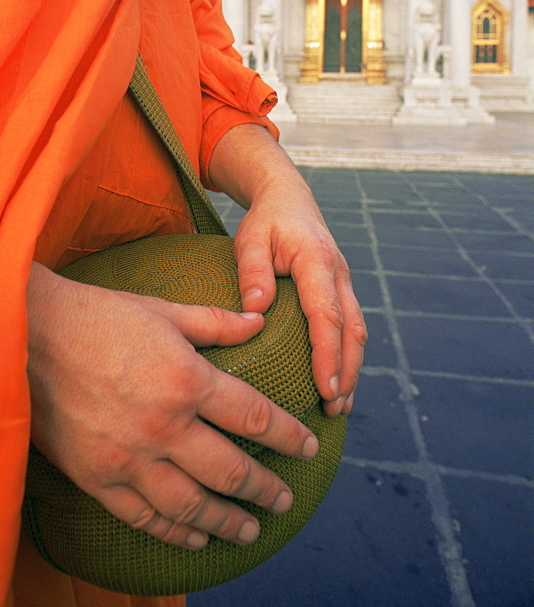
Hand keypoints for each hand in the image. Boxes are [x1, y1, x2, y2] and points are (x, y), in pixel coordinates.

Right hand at [26, 262, 319, 550]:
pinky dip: (174, 532)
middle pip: (230, 471)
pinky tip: (195, 537)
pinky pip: (144, 517)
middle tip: (284, 499)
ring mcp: (129, 457)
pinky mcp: (97, 477)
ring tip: (249, 530)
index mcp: (188, 380)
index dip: (289, 436)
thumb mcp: (164, 310)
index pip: (256, 417)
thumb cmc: (99, 315)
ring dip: (227, 521)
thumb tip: (259, 320)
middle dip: (265, 488)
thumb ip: (216, 322)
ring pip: (192, 505)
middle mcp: (164, 426)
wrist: (27, 335)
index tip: (309, 448)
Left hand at [208, 126, 366, 417]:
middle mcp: (339, 274)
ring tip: (338, 407)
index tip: (326, 387)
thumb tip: (255, 311)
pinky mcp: (341, 291)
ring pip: (357, 332)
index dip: (329, 353)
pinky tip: (338, 383)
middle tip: (334, 408)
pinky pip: (350, 327)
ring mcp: (344, 282)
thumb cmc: (266, 220)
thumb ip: (253, 271)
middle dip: (347, 372)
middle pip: (352, 330)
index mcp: (317, 260)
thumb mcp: (250, 237)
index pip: (327, 314)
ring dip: (352, 369)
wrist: (289, 198)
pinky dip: (348, 357)